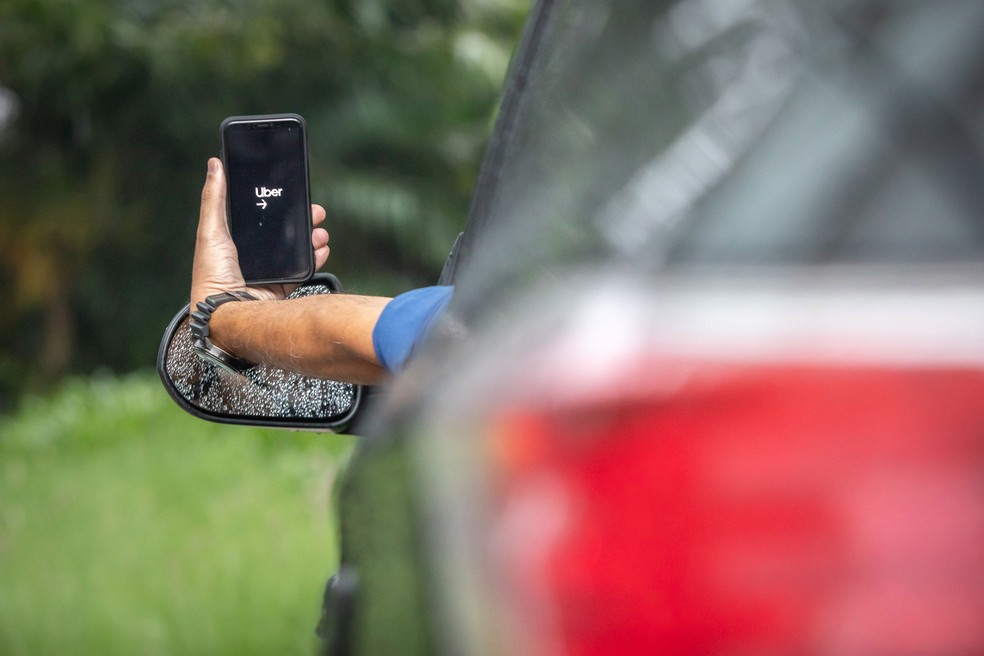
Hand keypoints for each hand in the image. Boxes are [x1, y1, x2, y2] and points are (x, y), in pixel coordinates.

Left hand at [191, 157, 329, 308]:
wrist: (227, 312)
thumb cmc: (212, 273)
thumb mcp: (211, 230)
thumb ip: (214, 198)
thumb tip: (214, 164)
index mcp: (236, 238)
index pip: (262, 215)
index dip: (278, 203)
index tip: (294, 193)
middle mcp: (254, 254)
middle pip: (284, 231)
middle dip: (303, 219)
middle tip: (316, 212)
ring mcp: (270, 271)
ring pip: (297, 249)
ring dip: (312, 237)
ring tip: (320, 232)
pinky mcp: (282, 286)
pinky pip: (303, 270)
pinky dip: (316, 258)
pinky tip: (321, 249)